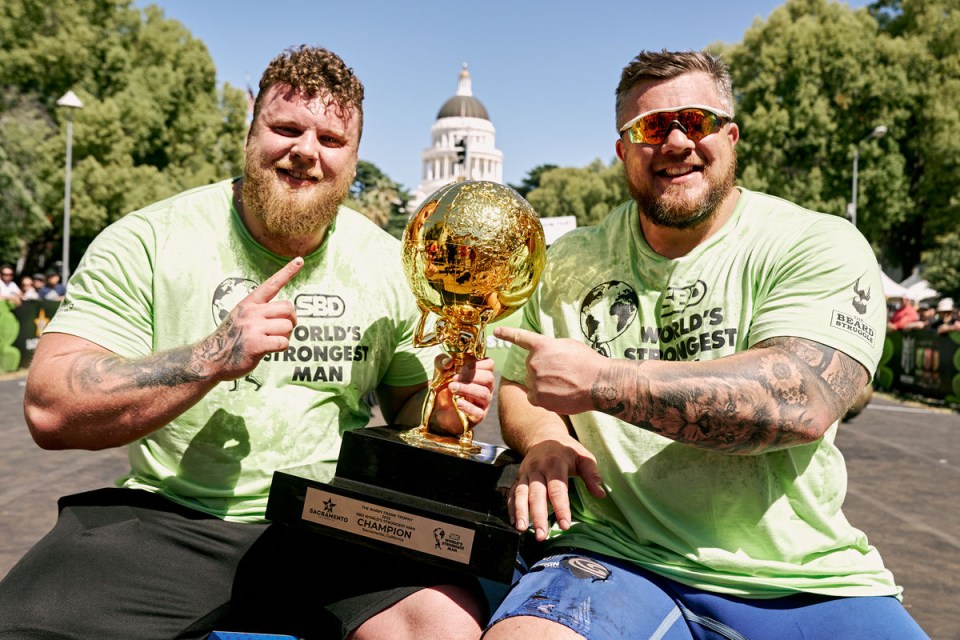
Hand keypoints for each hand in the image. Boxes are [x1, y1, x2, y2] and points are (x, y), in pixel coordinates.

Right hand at [204, 257, 301, 380]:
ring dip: (285, 336)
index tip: (300, 260)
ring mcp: (253, 327)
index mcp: (249, 303)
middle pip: (288, 308)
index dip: (287, 272)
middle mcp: (251, 311)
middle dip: (291, 320)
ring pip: (288, 326)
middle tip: (283, 329)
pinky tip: (269, 350)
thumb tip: (288, 314)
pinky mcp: (256, 344)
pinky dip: (281, 348)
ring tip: (271, 340)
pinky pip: (284, 342)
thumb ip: (260, 311)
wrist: (210, 359)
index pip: (271, 284)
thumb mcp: (241, 317)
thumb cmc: (232, 339)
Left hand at [429, 354, 495, 434]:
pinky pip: (478, 412)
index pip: (489, 364)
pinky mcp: (478, 416)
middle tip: (454, 378)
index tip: (461, 365)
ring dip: (467, 389)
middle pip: (489, 378)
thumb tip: (448, 362)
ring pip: (484, 394)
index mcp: (481, 373)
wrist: (438, 410)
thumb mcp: (440, 371)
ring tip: (452, 388)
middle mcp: (486, 387)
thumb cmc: (445, 387)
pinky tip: (457, 402)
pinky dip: (468, 407)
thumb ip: (442, 362)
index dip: (477, 363)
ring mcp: (484, 402)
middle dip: (470, 376)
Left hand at [494, 326, 602, 414]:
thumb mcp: (568, 345)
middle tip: (562, 373)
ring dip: (543, 383)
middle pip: (531, 366)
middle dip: (542, 369)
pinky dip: (542, 397)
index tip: (496, 331)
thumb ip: (550, 348)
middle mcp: (534, 362)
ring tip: (563, 384)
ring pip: (533, 382)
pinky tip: (557, 395)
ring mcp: (534, 380)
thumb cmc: (587, 362)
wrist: (598, 383)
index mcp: (542, 346)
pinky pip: (533, 397)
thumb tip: (544, 355)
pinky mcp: (538, 397)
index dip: (507, 334)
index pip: (520, 338)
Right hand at [509, 434, 604, 539]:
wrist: (543, 436)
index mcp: (555, 463)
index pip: (557, 489)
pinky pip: (512, 492)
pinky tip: (513, 521)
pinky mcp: (518, 477)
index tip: (565, 526)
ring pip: (520, 494)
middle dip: (538, 516)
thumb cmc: (567, 450)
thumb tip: (601, 494)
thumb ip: (592, 475)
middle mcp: (537, 469)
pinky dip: (511, 507)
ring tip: (521, 529)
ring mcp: (526, 473)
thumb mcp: (583, 457)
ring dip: (520, 512)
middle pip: (536, 494)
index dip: (561, 508)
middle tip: (541, 536)